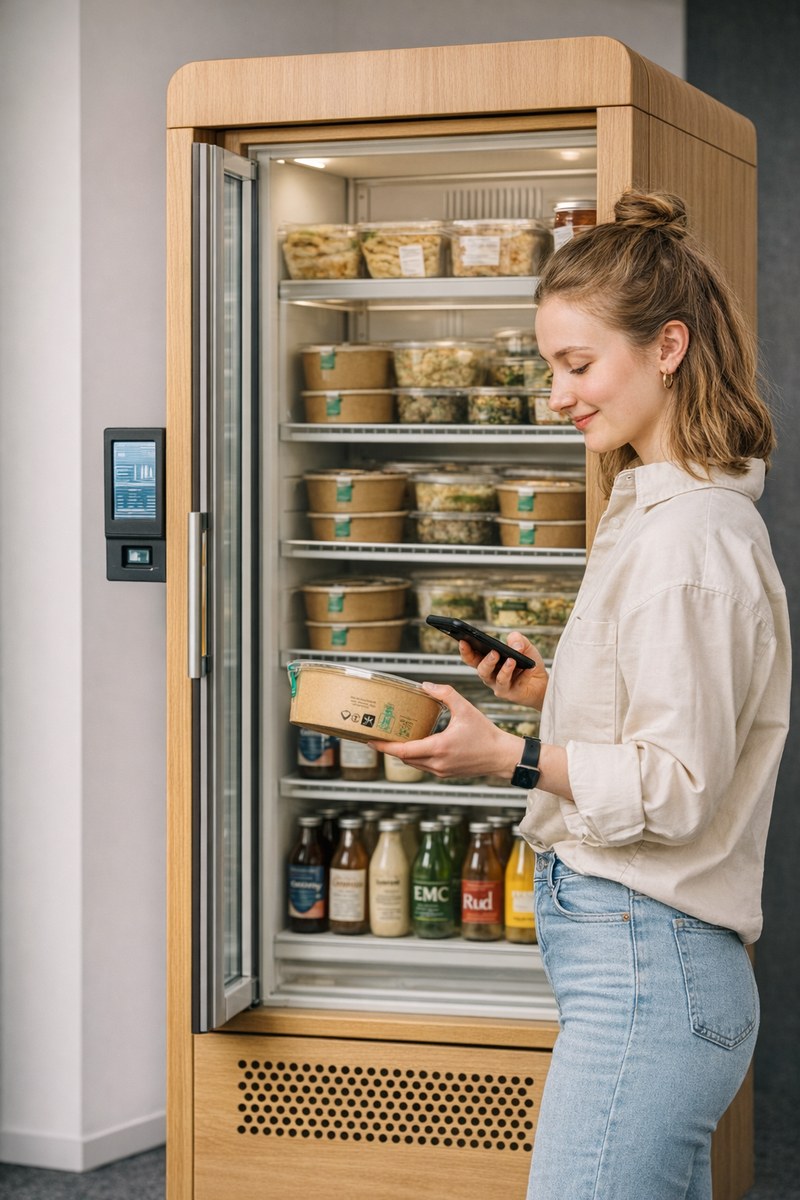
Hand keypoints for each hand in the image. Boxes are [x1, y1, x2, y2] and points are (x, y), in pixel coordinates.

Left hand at [371, 683, 521, 780]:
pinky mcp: (445, 773)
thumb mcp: (465, 708)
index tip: (371, 740)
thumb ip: (445, 694)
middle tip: (378, 736)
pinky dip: (416, 757)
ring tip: (394, 739)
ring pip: (413, 764)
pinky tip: (415, 744)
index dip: (385, 746)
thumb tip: (426, 686)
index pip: (404, 750)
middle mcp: (437, 762)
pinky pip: (423, 766)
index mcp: (439, 747)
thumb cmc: (486, 734)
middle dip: (390, 748)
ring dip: (403, 753)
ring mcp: (441, 770)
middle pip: (404, 758)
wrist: (501, 756)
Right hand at [459, 631, 548, 708]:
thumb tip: (515, 645)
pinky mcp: (509, 693)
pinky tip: (522, 665)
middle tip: (493, 652)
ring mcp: (498, 685)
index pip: (472, 657)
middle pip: (480, 669)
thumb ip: (517, 639)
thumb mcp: (523, 645)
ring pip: (492, 678)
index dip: (465, 650)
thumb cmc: (528, 663)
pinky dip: (516, 673)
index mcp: (488, 662)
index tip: (463, 641)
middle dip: (483, 660)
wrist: (542, 682)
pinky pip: (509, 684)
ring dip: (499, 667)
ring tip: (507, 658)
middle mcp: (490, 675)